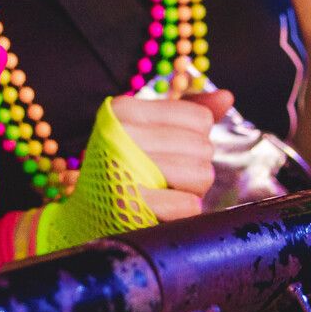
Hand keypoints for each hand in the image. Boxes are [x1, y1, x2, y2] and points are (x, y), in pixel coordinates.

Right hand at [105, 91, 226, 220]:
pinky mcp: (130, 205)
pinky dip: (182, 211)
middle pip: (204, 148)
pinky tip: (161, 209)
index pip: (200, 119)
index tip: (168, 151)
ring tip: (164, 191)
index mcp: (125, 110)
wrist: (83, 214)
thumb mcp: (148, 131)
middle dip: (193, 168)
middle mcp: (121, 134)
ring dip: (190, 190)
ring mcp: (124, 169)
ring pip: (202, 175)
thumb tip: (227, 96)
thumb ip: (187, 113)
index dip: (194, 139)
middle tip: (165, 177)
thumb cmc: (124, 168)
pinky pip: (189, 205)